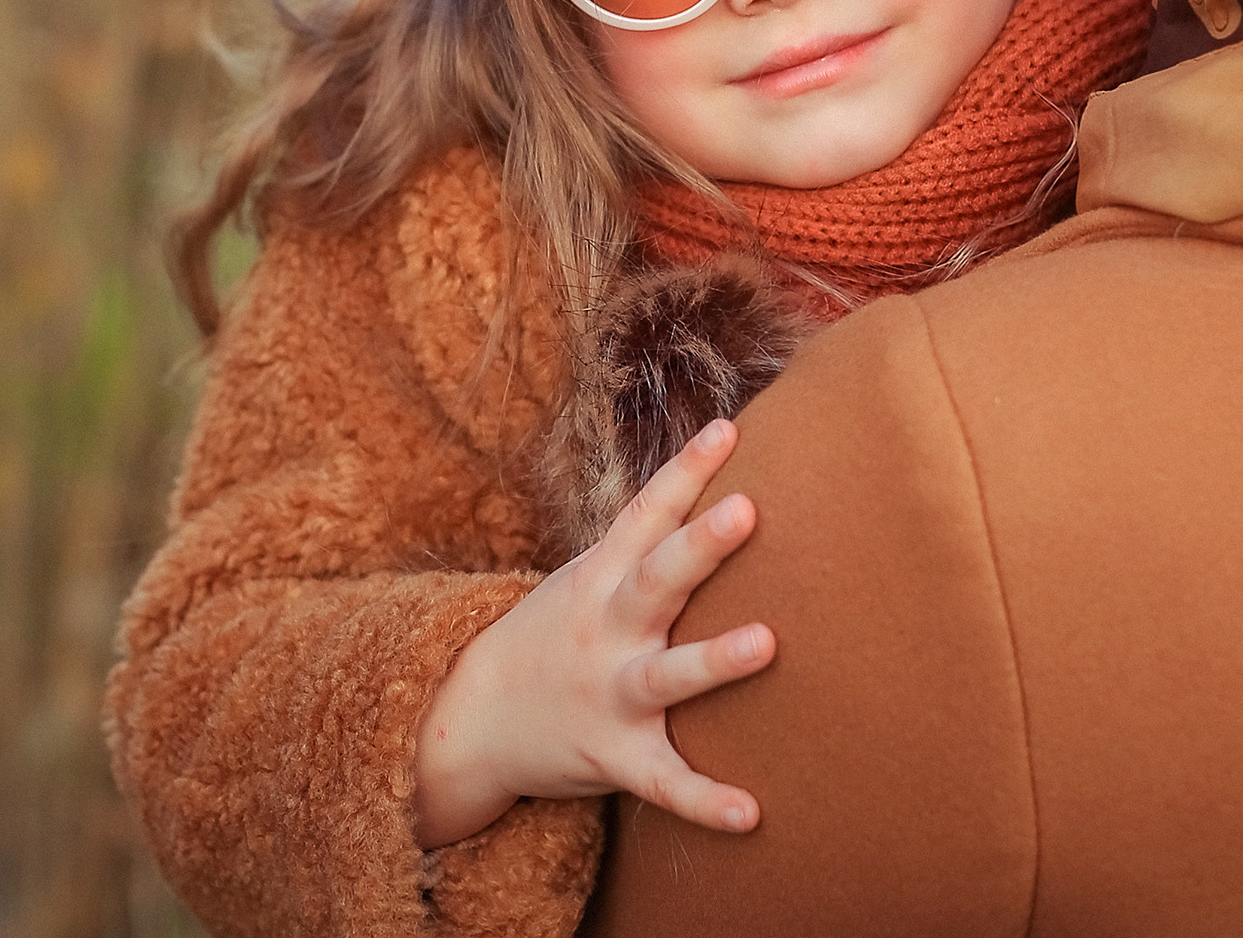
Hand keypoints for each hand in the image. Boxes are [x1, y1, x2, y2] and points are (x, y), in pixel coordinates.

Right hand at [413, 418, 774, 848]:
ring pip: (666, 675)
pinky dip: (704, 799)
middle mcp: (607, 628)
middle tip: (748, 509)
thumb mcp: (592, 574)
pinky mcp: (614, 756)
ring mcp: (610, 693)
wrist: (474, 716)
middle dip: (701, 546)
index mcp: (603, 576)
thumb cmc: (560, 630)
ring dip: (715, 660)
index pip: (647, 511)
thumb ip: (651, 534)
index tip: (730, 429)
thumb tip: (717, 464)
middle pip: (657, 579)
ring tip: (768, 642)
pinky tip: (752, 813)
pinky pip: (663, 781)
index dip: (687, 468)